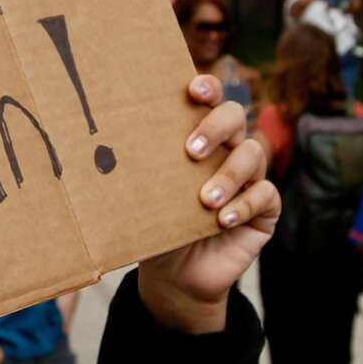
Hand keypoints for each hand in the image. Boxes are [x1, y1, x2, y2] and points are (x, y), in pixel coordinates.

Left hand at [135, 75, 278, 333]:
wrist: (174, 275)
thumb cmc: (159, 226)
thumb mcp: (147, 194)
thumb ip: (140, 169)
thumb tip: (96, 147)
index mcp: (201, 137)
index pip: (210, 100)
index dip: (208, 88)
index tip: (194, 89)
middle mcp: (229, 149)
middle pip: (236, 117)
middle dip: (215, 127)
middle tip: (190, 150)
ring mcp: (251, 177)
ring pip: (254, 154)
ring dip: (227, 174)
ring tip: (205, 200)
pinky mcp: (265, 209)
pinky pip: (266, 195)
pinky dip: (244, 205)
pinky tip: (222, 221)